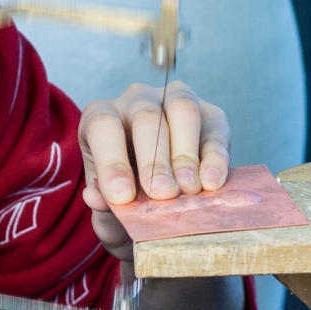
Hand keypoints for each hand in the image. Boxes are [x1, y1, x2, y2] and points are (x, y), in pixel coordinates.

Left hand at [77, 81, 230, 259]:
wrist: (160, 204)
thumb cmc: (128, 200)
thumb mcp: (110, 208)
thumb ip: (103, 205)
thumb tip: (95, 198)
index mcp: (101, 117)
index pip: (103, 127)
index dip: (112, 160)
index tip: (122, 197)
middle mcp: (136, 101)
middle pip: (146, 117)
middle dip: (155, 159)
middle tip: (162, 194)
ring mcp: (174, 101)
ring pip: (183, 109)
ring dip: (186, 153)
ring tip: (189, 189)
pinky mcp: (210, 115)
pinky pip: (215, 128)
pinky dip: (215, 157)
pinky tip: (211, 183)